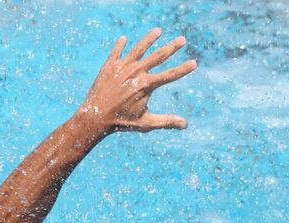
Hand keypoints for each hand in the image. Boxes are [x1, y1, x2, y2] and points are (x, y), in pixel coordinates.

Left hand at [77, 28, 196, 134]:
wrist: (94, 117)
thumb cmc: (122, 122)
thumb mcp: (146, 123)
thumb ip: (167, 121)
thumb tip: (186, 124)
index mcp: (147, 85)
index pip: (170, 75)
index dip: (183, 69)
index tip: (194, 63)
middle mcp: (136, 72)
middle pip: (158, 56)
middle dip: (172, 47)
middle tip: (182, 39)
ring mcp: (122, 67)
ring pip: (139, 49)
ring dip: (149, 39)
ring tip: (158, 31)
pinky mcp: (109, 66)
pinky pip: (116, 52)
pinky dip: (120, 46)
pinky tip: (124, 39)